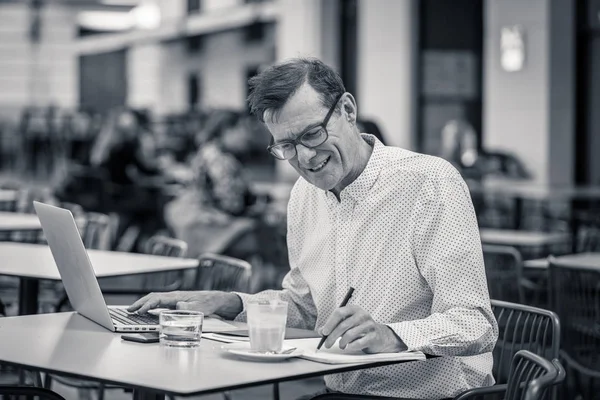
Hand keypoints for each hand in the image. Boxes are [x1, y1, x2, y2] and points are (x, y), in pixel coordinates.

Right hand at [127, 291, 242, 318]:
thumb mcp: (200, 307)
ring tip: (132, 311)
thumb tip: (178, 307)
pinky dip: (150, 306)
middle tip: (129, 310)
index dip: (147, 305)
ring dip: (143, 304)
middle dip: (140, 303)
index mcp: (177, 297)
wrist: (216, 299)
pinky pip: (159, 303)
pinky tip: (146, 311)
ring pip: (155, 300)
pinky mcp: (175, 303)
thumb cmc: (208, 303)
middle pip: (153, 298)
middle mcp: (174, 297)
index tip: (139, 311)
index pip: (158, 299)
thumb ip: (189, 308)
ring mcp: (174, 299)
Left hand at [319, 305, 406, 353]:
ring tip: (341, 346)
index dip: (330, 323)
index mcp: (354, 309)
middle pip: (343, 325)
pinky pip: (359, 342)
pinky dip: (351, 346)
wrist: (381, 336)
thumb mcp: (348, 324)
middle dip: (333, 336)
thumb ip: (334, 326)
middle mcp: (362, 315)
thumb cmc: (360, 329)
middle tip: (327, 344)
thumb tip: (321, 331)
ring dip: (342, 342)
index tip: (324, 332)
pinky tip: (349, 347)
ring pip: (350, 334)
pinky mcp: (374, 336)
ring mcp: (369, 325)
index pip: (339, 312)